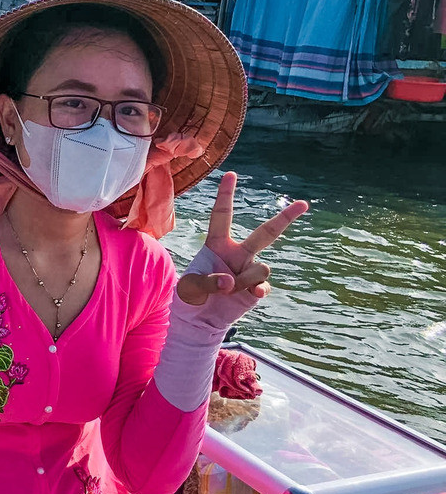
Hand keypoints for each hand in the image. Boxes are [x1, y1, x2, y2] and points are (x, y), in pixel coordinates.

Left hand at [177, 172, 307, 305]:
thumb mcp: (191, 287)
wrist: (199, 319)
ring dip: (243, 280)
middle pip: (265, 233)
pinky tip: (252, 294)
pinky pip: (263, 285)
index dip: (225, 195)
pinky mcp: (256, 288)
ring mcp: (249, 270)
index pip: (221, 216)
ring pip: (260, 267)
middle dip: (285, 218)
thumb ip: (209, 282)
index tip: (231, 174)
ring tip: (225, 292)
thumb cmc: (191, 297)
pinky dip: (257, 289)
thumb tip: (231, 281)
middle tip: (304, 204)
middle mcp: (237, 253)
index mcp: (217, 244)